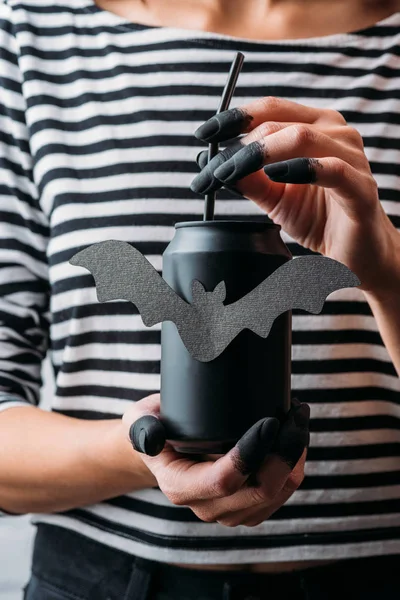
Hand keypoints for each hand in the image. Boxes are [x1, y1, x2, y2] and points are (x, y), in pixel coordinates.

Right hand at [122, 395, 309, 526]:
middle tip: (297, 412)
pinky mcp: (250, 506)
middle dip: (286, 451)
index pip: (224, 480)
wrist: (166, 449)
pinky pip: (283, 490)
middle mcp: (208, 507)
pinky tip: (294, 436)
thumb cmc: (155, 428)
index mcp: (181, 488)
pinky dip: (295, 463)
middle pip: (260, 490)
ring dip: (296, 456)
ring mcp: (232, 511)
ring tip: (298, 418)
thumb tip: (153, 437)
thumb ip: (143, 427)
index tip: (270, 420)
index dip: (252, 453)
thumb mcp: (139, 421)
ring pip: (278, 492)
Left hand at [191, 97, 399, 295]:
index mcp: (315, 126)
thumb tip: (210, 162)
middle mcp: (335, 132)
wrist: (356, 254)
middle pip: (278, 122)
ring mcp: (351, 156)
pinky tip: (276, 176)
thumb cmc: (319, 218)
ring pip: (301, 137)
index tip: (203, 134)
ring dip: (259, 154)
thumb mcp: (274, 197)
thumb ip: (248, 178)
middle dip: (237, 147)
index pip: (270, 108)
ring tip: (230, 173)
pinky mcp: (360, 186)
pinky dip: (300, 169)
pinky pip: (331, 169)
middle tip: (211, 171)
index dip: (234, 117)